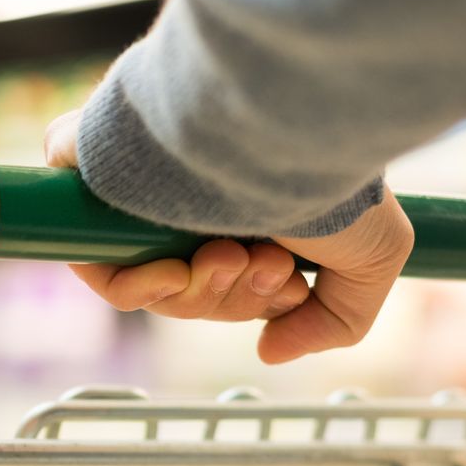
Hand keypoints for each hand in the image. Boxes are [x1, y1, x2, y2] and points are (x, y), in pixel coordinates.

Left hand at [44, 110, 413, 363]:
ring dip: (197, 293)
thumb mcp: (373, 258)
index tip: (288, 286)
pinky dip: (136, 286)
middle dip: (233, 298)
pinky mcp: (92, 172)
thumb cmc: (333, 174)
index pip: (227, 281)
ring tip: (235, 255)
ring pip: (148, 285)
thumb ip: (335, 319)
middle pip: (189, 292)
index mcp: (246, 202)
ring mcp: (142, 185)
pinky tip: (177, 272)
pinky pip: (95, 261)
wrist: (286, 115)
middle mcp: (192, 191)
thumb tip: (269, 350)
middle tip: (266, 266)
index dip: (252, 301)